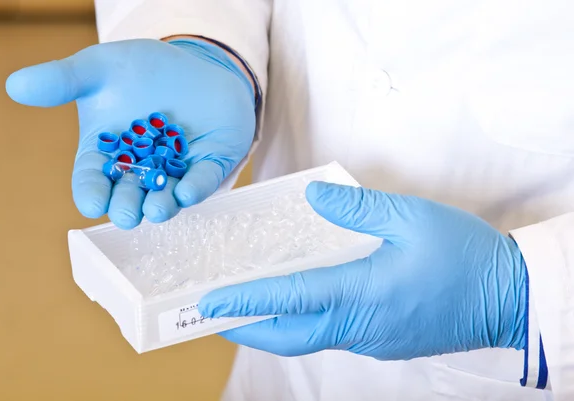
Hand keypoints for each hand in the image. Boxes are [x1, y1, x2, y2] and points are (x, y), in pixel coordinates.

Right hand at [6, 38, 255, 228]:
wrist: (192, 63)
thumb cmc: (141, 71)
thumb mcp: (99, 69)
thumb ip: (64, 80)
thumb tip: (15, 86)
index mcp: (107, 156)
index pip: (93, 181)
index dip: (91, 194)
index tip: (91, 202)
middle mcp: (140, 171)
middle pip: (129, 197)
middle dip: (127, 207)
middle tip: (126, 214)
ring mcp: (176, 171)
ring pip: (166, 197)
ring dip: (161, 206)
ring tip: (156, 209)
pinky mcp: (208, 165)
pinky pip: (203, 181)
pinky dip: (196, 188)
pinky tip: (188, 192)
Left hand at [199, 182, 527, 359]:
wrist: (510, 297)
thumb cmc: (465, 255)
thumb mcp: (412, 217)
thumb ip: (357, 208)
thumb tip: (314, 198)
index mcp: (364, 292)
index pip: (291, 298)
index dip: (246, 299)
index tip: (210, 303)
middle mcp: (362, 325)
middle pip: (290, 336)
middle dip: (248, 328)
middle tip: (216, 315)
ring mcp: (373, 340)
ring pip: (310, 339)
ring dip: (275, 328)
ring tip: (250, 309)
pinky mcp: (385, 342)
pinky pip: (334, 336)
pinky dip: (305, 325)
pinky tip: (302, 306)